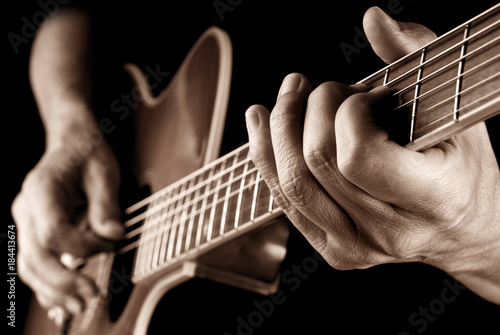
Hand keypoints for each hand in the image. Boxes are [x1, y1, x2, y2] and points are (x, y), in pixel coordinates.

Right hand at [11, 126, 123, 319]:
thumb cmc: (86, 153)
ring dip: (53, 291)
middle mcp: (26, 208)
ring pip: (30, 266)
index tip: (110, 244)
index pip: (54, 232)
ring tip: (79, 307)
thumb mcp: (104, 172)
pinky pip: (34, 264)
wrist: (71, 142)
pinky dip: (47, 285)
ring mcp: (26, 222)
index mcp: (41, 189)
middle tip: (91, 297)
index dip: (83, 246)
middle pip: (35, 256)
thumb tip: (112, 236)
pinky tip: (62, 302)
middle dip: (63, 281)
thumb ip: (106, 205)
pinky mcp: (34, 232)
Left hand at [246, 7, 499, 303]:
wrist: (463, 229)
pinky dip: (267, 155)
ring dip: (278, 128)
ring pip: (290, 183)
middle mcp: (390, 231)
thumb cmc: (462, 165)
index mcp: (434, 196)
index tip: (363, 96)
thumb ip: (415, 55)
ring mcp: (356, 246)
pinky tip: (263, 123)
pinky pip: (284, 199)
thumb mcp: (452, 106)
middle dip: (309, 110)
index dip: (348, 113)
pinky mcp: (332, 249)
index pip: (359, 156)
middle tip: (324, 89)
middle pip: (315, 164)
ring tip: (289, 95)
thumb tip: (372, 19)